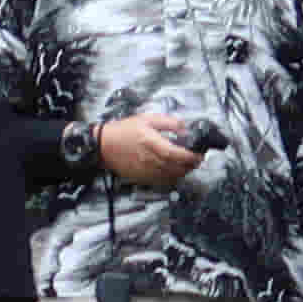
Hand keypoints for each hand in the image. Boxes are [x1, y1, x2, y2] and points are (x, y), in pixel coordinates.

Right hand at [91, 112, 205, 188]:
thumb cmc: (122, 132)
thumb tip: (183, 126)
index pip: (177, 154)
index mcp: (152, 144)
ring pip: (171, 177)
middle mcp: (150, 160)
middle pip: (177, 168)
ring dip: (183, 172)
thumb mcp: (146, 119)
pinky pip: (162, 182)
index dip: (191, 157)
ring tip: (187, 165)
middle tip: (196, 160)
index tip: (199, 154)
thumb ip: (167, 122)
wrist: (103, 146)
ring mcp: (146, 171)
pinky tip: (174, 172)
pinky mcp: (142, 178)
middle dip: (191, 165)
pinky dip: (172, 179)